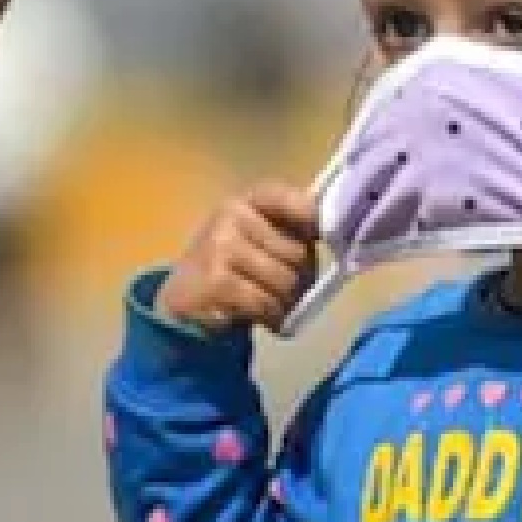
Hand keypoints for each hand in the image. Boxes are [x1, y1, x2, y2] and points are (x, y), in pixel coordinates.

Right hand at [155, 181, 321, 335]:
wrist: (183, 297)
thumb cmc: (232, 266)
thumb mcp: (257, 239)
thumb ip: (291, 231)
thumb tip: (338, 238)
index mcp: (249, 200)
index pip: (295, 202)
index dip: (316, 222)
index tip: (323, 241)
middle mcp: (232, 215)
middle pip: (297, 253)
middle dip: (304, 280)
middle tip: (294, 293)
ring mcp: (221, 247)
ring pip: (285, 281)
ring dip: (290, 303)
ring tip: (279, 307)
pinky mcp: (216, 281)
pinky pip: (266, 303)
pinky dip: (275, 318)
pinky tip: (269, 320)